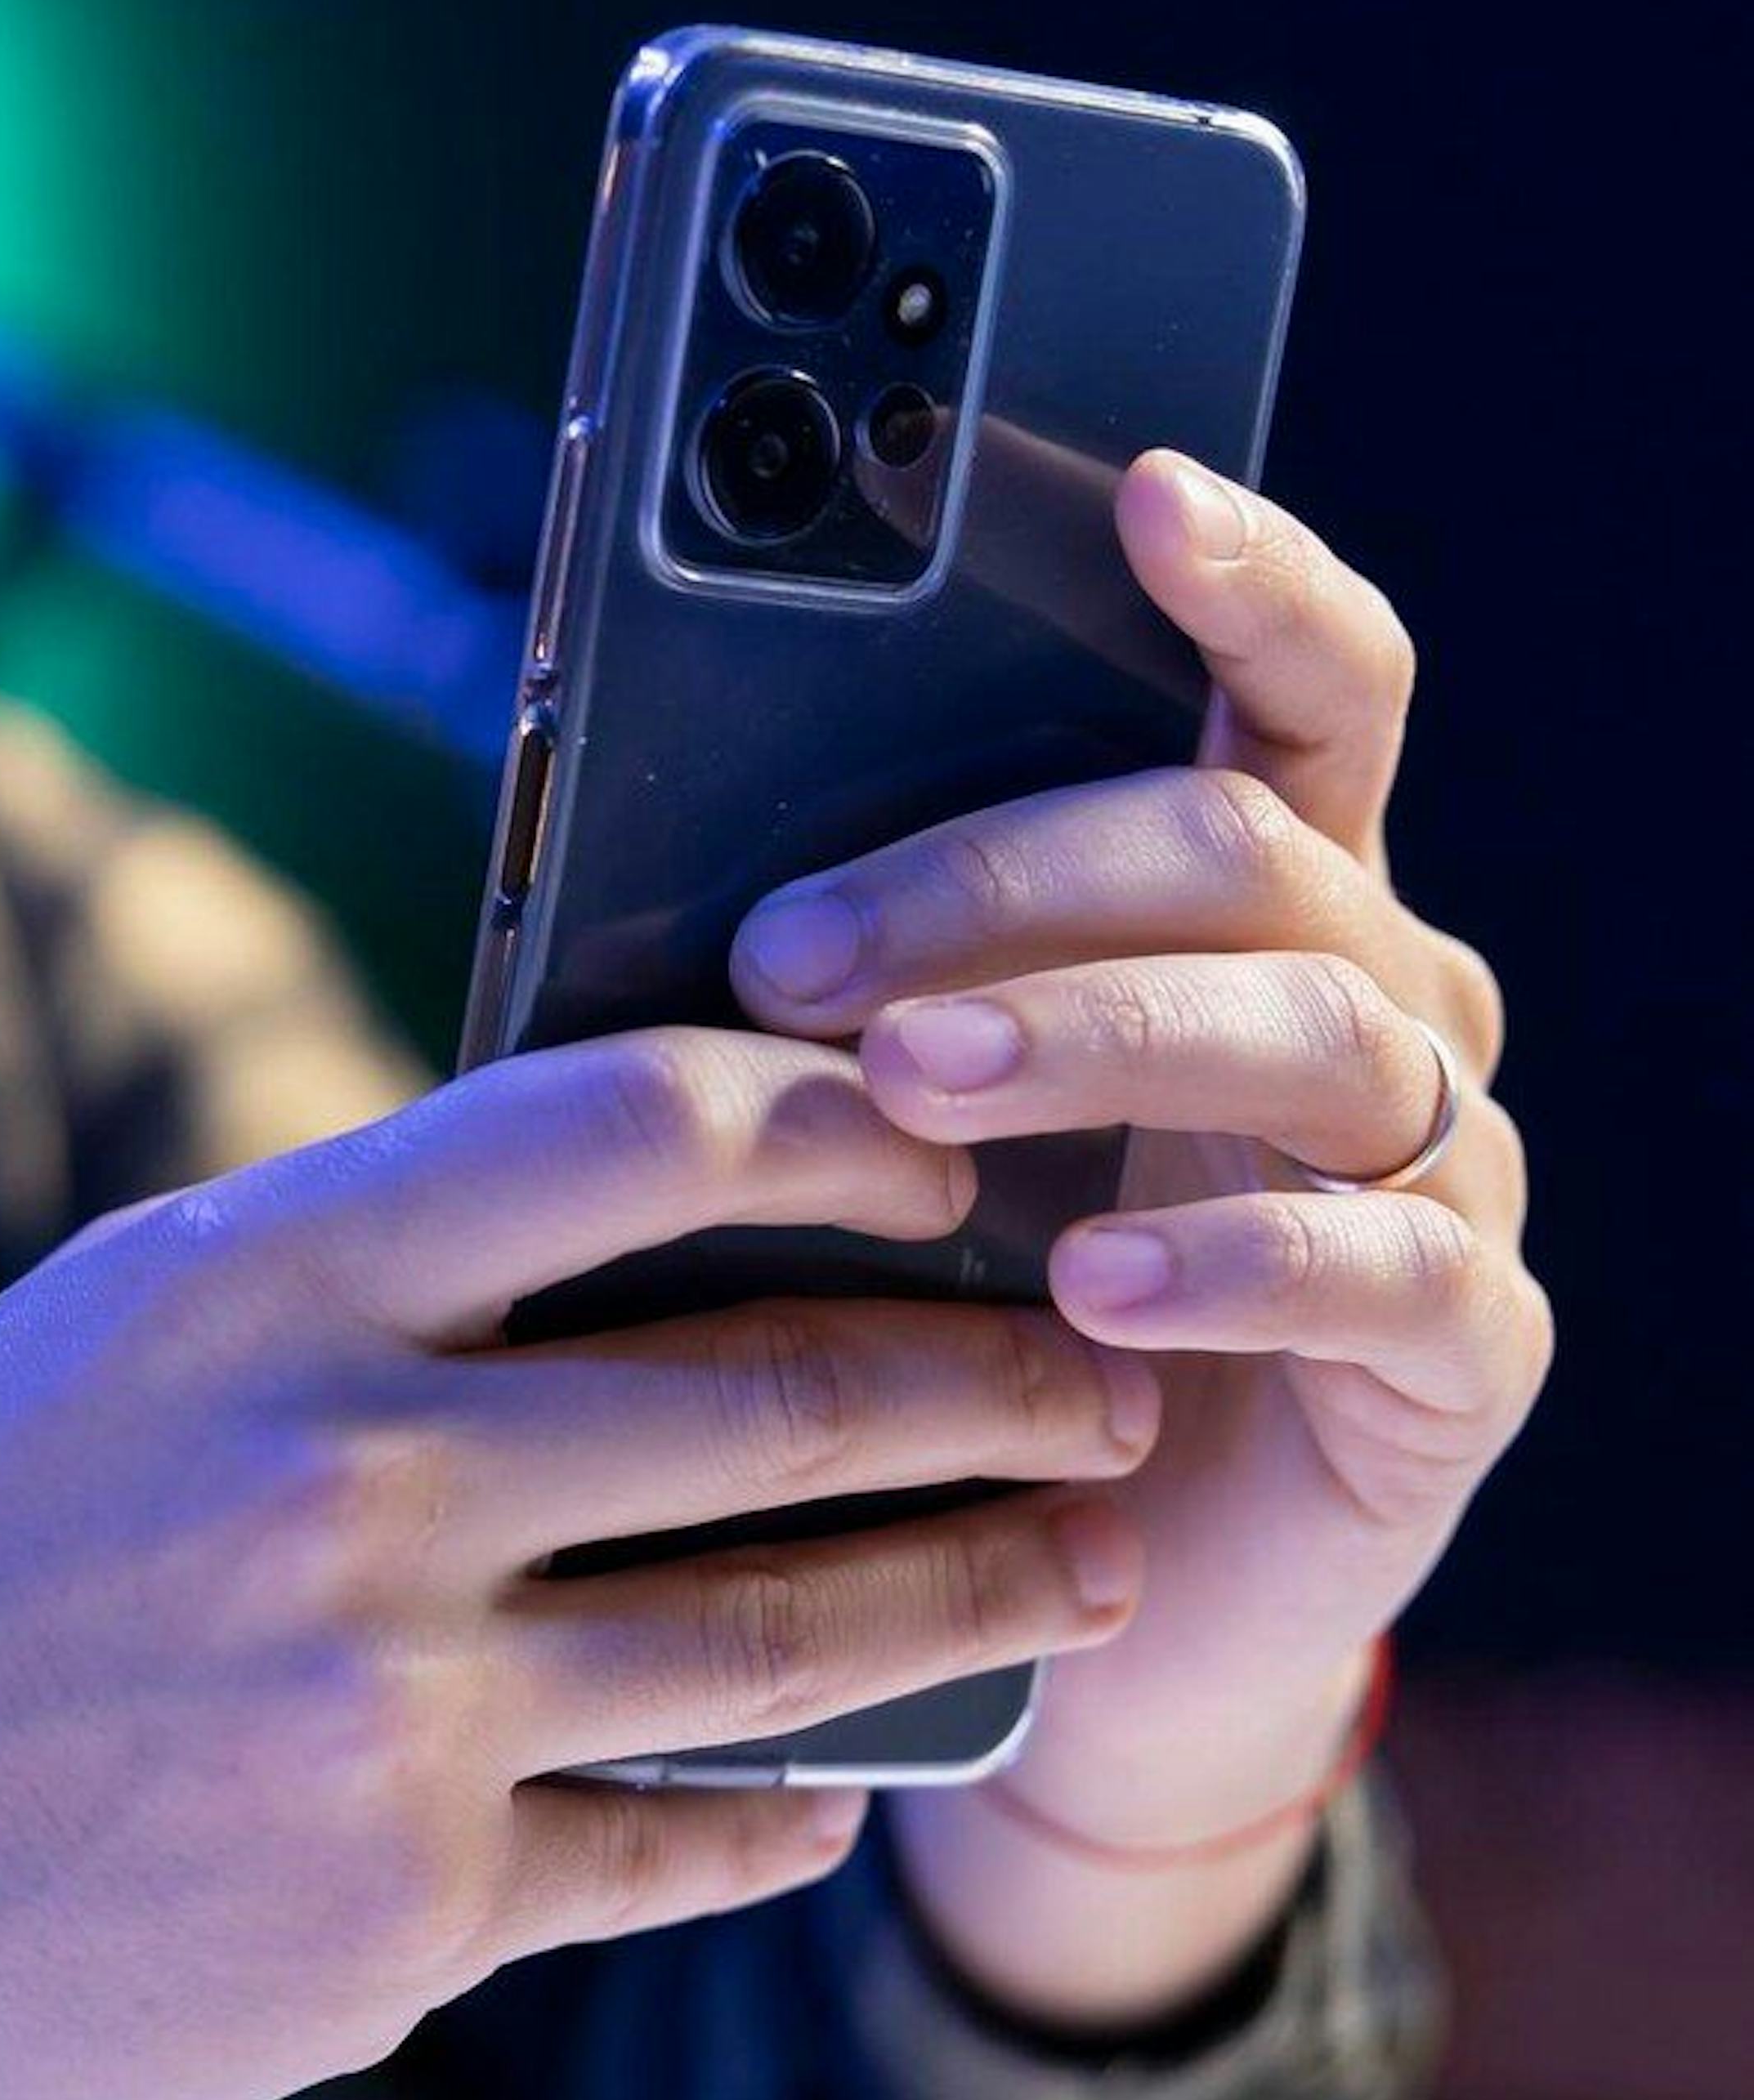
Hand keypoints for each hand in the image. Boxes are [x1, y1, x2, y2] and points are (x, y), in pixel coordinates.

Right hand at [0, 1025, 1157, 2099]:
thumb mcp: (122, 1333)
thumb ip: (366, 1263)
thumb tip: (655, 1199)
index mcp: (262, 1286)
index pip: (636, 1128)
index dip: (848, 1119)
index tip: (962, 1140)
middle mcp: (345, 1480)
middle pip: (780, 1392)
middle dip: (1002, 1379)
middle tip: (1121, 1372)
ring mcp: (382, 1712)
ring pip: (788, 1633)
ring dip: (980, 1591)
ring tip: (1089, 1563)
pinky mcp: (401, 1914)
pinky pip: (683, 1843)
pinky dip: (791, 1806)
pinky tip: (846, 1785)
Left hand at [730, 450, 1550, 2030]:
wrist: (1041, 1612)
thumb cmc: (936, 1315)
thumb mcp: (881, 1117)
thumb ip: (839, 976)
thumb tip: (640, 837)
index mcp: (1257, 898)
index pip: (1299, 686)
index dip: (1245, 577)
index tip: (1146, 487)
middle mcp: (1378, 998)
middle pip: (1246, 847)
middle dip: (1008, 875)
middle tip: (801, 949)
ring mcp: (1439, 1171)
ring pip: (1314, 1029)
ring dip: (1091, 1032)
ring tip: (912, 1085)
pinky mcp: (1461, 1356)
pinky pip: (1388, 1270)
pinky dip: (1232, 1265)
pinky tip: (1091, 1282)